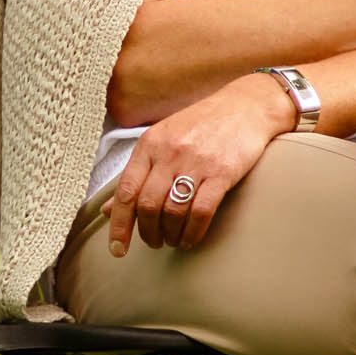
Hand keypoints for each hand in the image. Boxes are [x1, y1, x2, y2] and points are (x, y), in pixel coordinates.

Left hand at [107, 72, 295, 255]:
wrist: (246, 106)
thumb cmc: (201, 125)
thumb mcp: (162, 140)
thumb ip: (137, 174)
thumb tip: (109, 209)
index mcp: (148, 145)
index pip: (125, 191)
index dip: (119, 224)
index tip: (117, 248)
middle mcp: (168, 153)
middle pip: (147, 205)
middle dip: (147, 232)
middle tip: (153, 243)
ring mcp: (195, 162)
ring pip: (172, 211)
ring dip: (169, 234)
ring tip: (172, 240)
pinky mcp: (222, 172)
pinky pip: (201, 211)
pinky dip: (193, 232)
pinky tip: (191, 239)